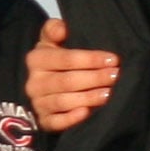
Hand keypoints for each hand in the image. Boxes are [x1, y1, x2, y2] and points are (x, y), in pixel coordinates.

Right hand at [27, 18, 120, 132]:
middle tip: (115, 76)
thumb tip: (62, 27)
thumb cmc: (56, 62)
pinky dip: (71, 119)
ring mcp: (38, 103)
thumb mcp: (52, 42)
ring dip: (88, 97)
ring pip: (63, 101)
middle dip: (94, 78)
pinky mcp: (44, 121)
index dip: (90, 59)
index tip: (113, 59)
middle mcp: (34, 82)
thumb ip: (54, 30)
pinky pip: (56, 122)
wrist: (45, 88)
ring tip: (109, 94)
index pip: (65, 59)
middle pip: (67, 81)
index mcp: (36, 59)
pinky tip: (87, 112)